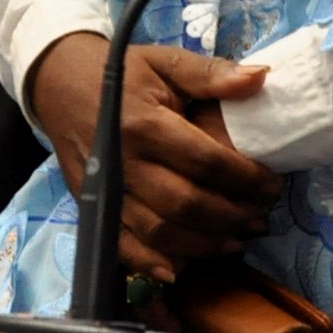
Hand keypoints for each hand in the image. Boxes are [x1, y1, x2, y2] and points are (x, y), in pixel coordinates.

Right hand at [28, 32, 276, 284]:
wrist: (59, 85)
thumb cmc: (120, 75)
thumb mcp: (165, 62)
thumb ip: (211, 73)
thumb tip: (260, 77)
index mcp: (144, 123)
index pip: (206, 162)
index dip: (246, 179)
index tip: (272, 185)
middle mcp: (123, 162)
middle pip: (186, 204)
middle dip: (232, 217)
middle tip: (261, 218)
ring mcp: (106, 190)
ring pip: (159, 232)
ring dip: (204, 244)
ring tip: (237, 240)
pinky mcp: (93, 206)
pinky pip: (122, 245)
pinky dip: (150, 264)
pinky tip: (180, 270)